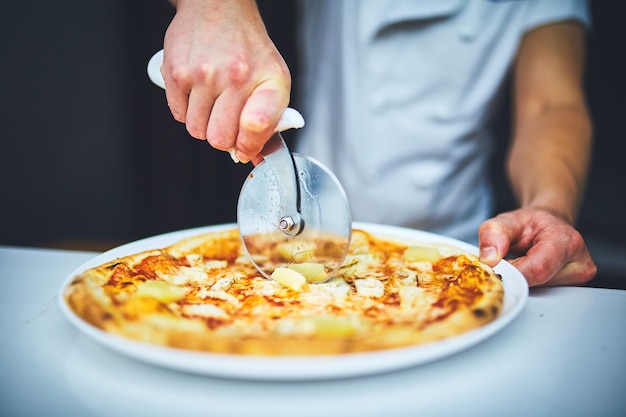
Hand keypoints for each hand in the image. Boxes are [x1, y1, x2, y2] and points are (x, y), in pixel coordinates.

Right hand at [162, 0, 290, 163]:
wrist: (218, 8)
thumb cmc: (247, 47)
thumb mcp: (273, 78)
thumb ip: (270, 119)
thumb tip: (253, 155)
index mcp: (265, 80)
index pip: (256, 128)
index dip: (249, 144)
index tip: (245, 146)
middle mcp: (234, 77)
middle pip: (219, 139)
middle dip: (222, 136)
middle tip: (226, 118)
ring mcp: (202, 75)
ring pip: (196, 130)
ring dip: (204, 122)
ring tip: (213, 99)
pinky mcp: (176, 72)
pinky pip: (178, 114)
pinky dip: (187, 110)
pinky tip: (198, 91)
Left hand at [477, 207, 596, 286]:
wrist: (549, 226)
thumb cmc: (531, 223)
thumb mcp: (507, 220)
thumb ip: (494, 233)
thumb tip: (489, 258)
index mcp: (567, 241)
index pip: (536, 269)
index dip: (510, 271)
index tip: (495, 265)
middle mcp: (579, 264)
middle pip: (535, 283)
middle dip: (513, 275)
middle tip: (506, 261)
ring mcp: (577, 280)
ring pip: (537, 292)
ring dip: (520, 280)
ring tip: (519, 263)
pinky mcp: (572, 290)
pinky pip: (541, 295)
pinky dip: (527, 285)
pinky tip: (526, 272)